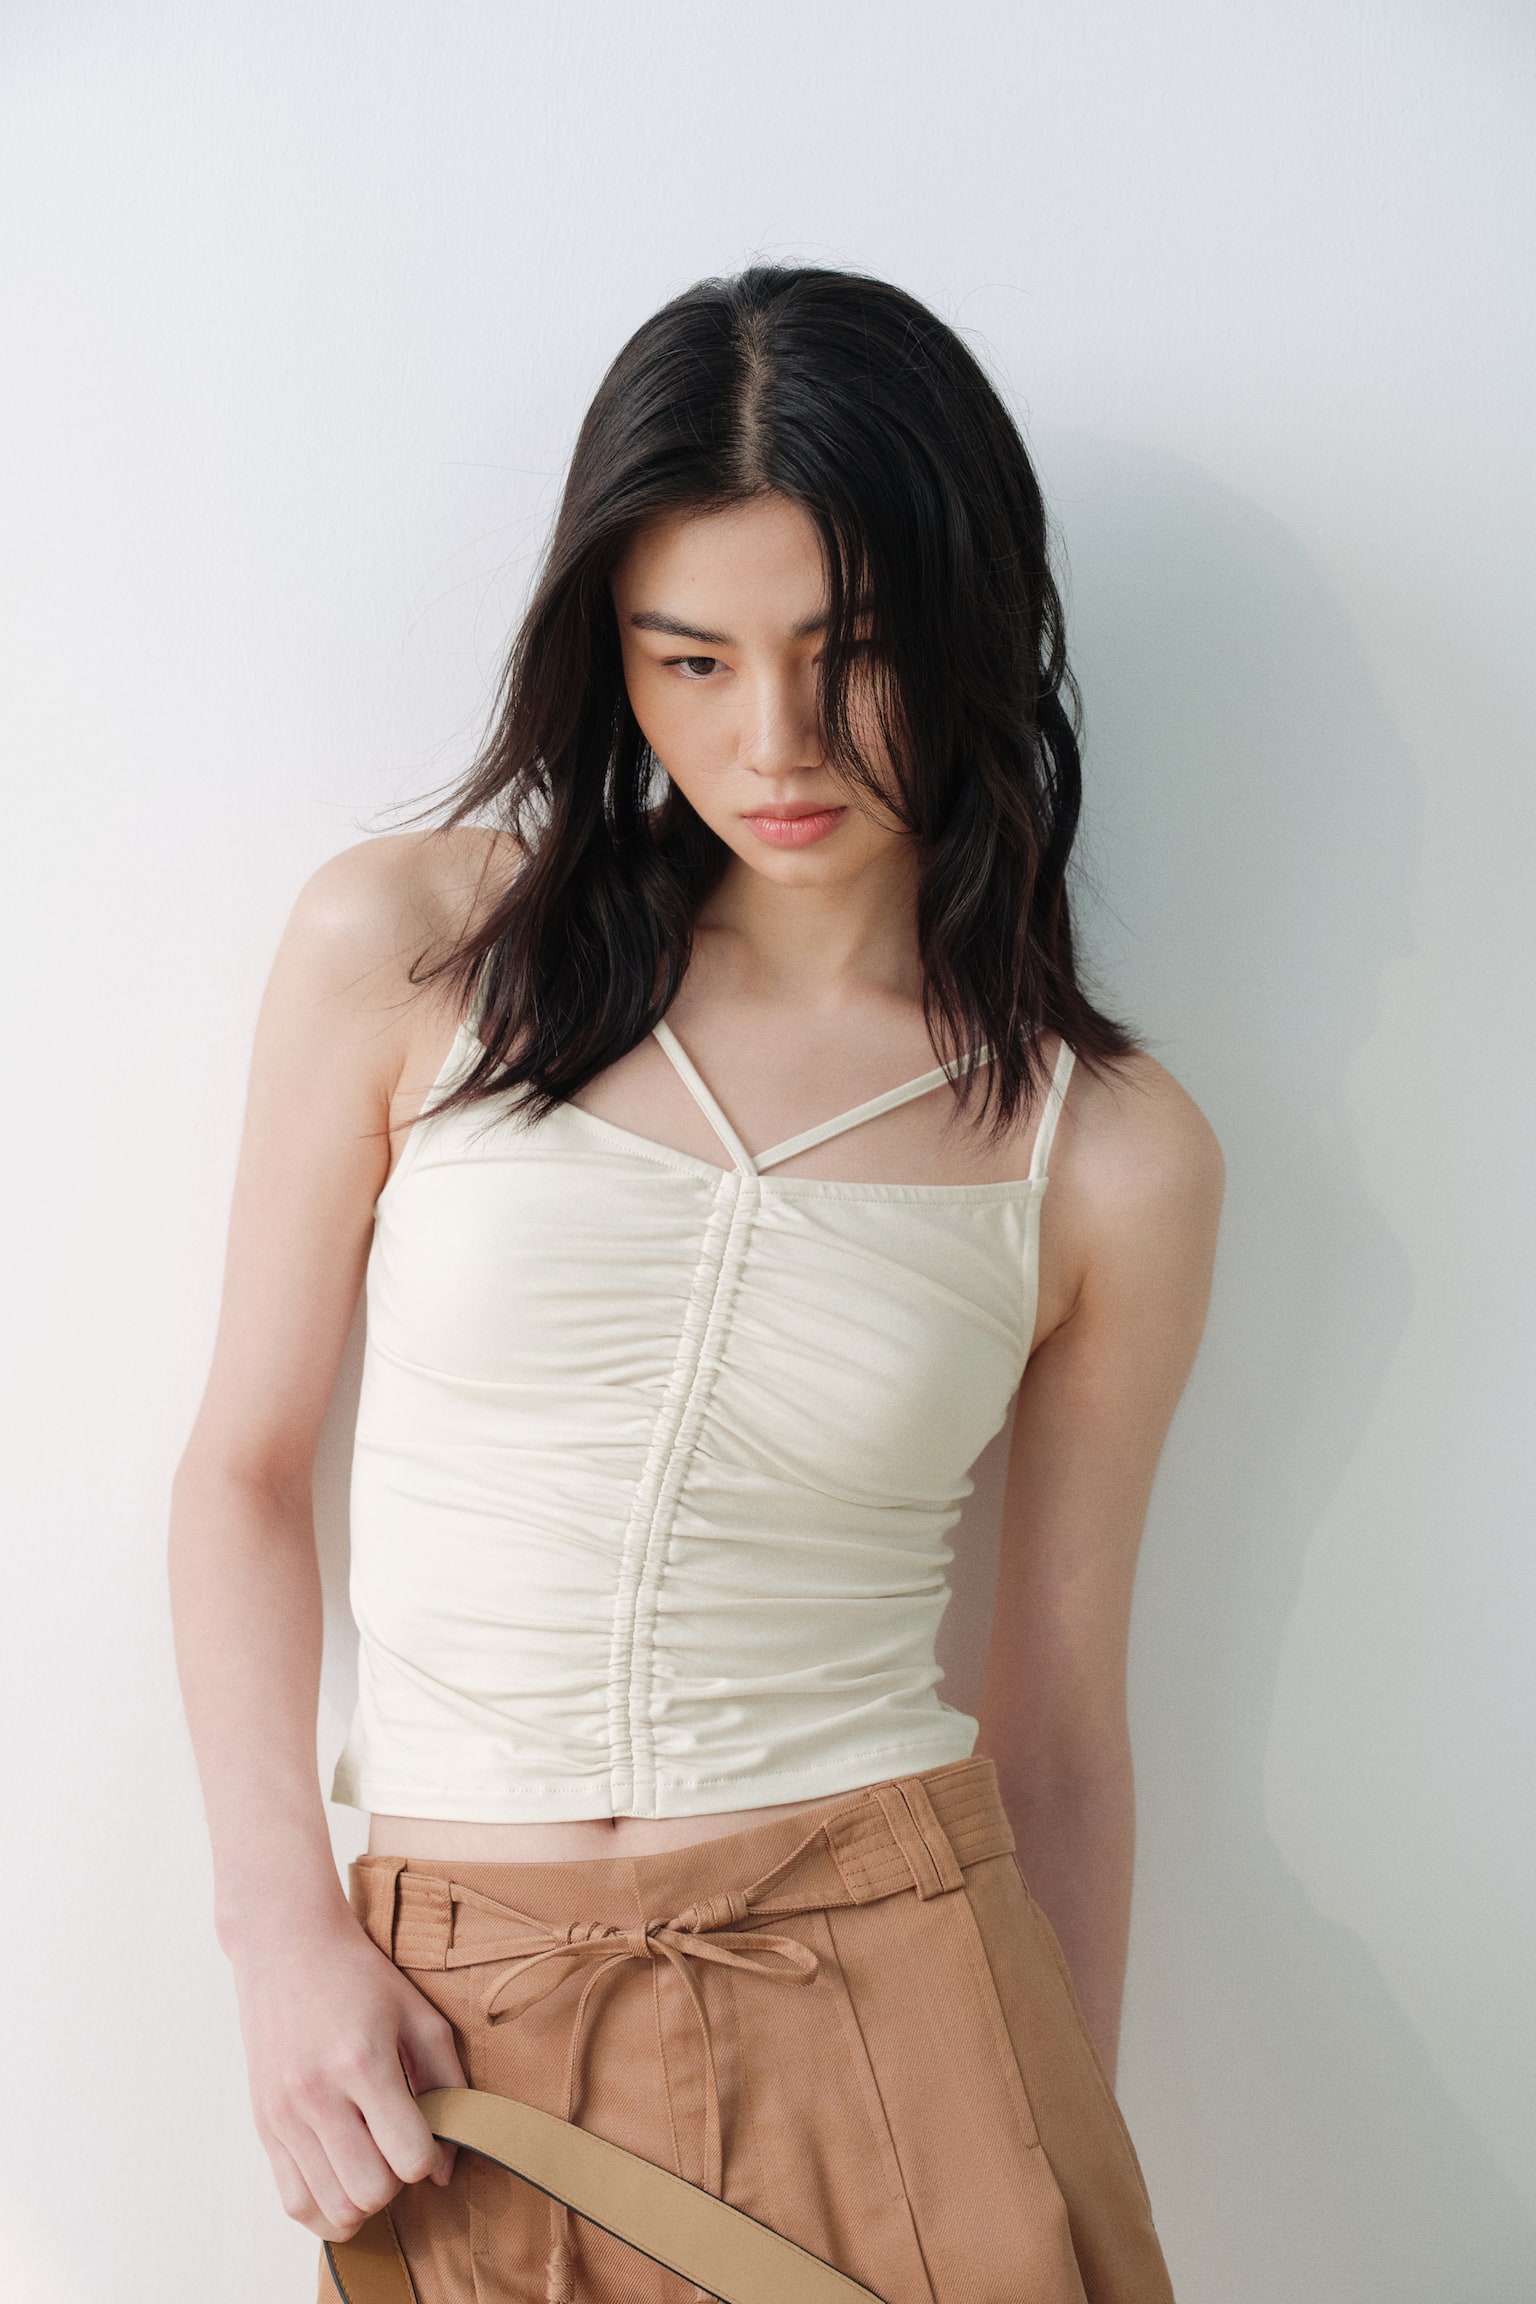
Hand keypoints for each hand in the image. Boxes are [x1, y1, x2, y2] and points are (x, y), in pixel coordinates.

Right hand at [229, 1905, 467, 2241]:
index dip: (430, 2157)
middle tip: (398, 2147)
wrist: (286, 1947)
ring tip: (371, 2161)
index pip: (410, 2157)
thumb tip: (447, 2168)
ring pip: (333, 2209)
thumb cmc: (360, 1977)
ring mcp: (284, 2115)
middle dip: (397, 2182)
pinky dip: (325, 2208)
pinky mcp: (264, 2126)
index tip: (427, 2132)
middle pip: (371, 2193)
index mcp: (363, 2061)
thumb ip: (448, 2085)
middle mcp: (318, 2095)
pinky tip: (342, 2178)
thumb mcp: (419, 2015)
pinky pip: (294, 2203)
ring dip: (363, 2199)